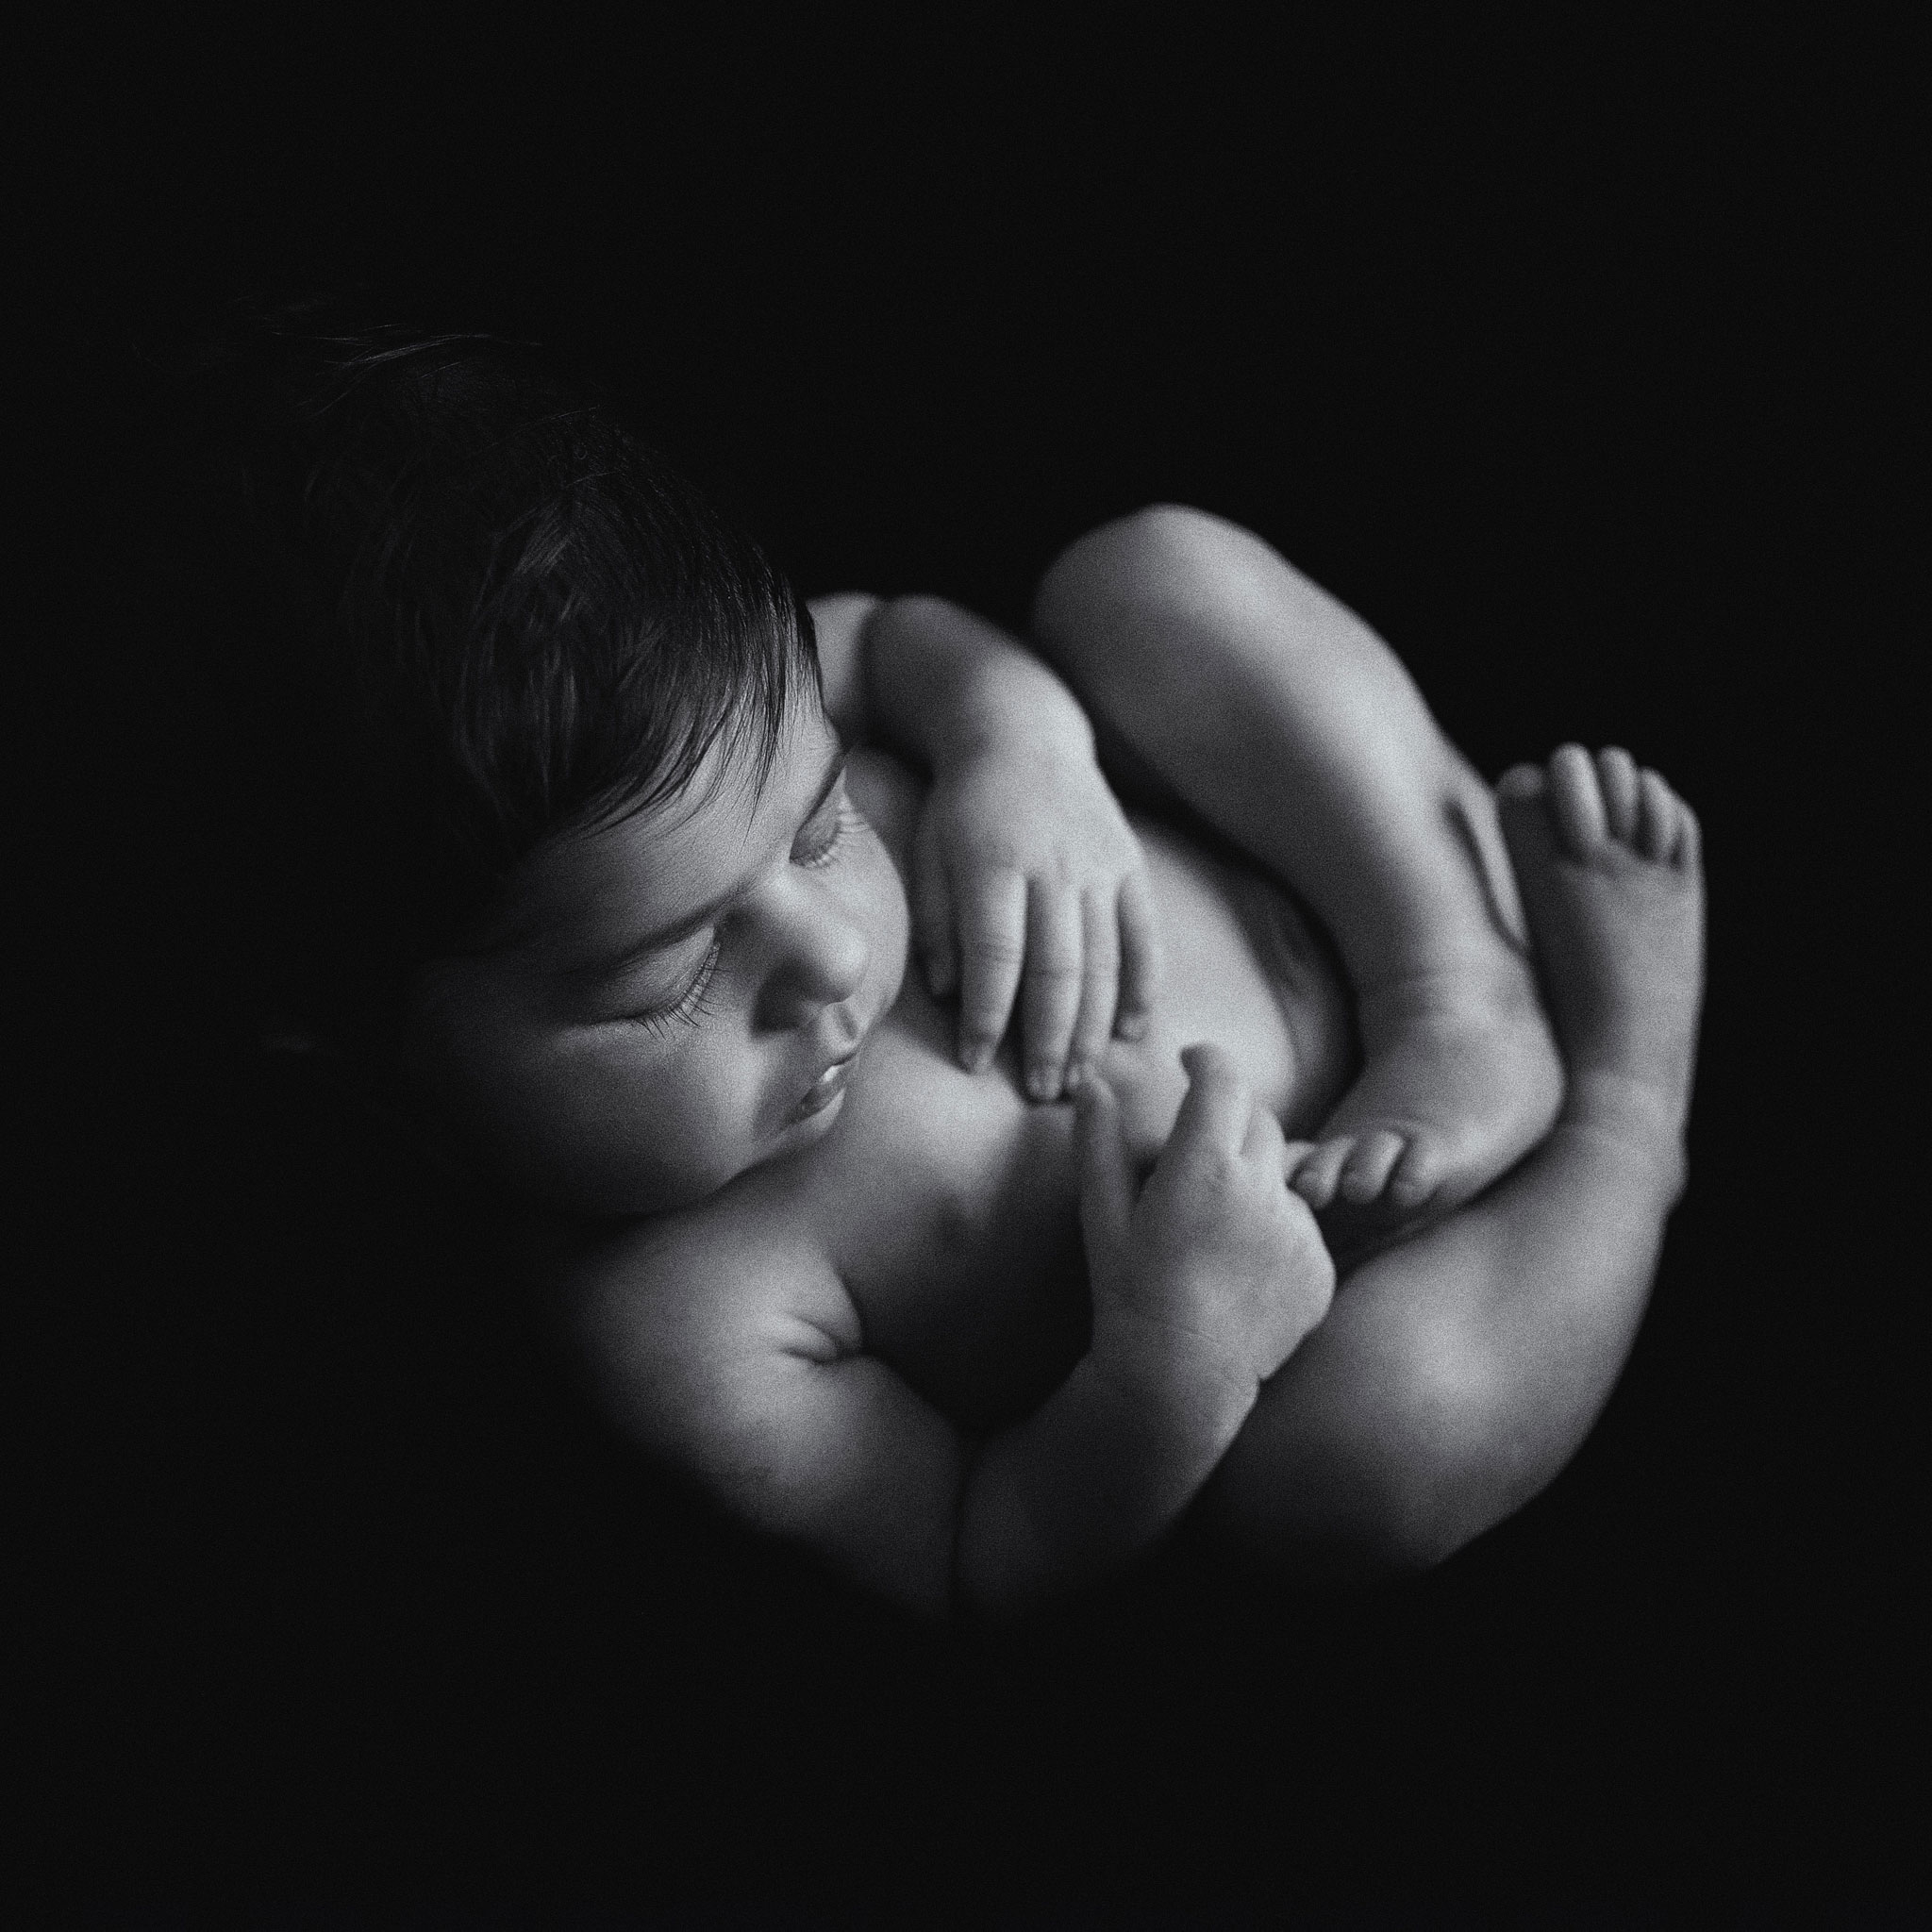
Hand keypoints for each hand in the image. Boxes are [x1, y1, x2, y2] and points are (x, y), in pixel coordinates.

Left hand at [914, 738, 1160, 1097]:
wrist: (1021, 729)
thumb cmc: (962, 803)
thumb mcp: (929, 851)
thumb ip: (935, 922)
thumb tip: (949, 993)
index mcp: (994, 865)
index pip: (996, 956)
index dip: (988, 1016)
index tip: (976, 1063)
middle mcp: (1053, 869)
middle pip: (1058, 970)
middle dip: (1049, 1040)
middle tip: (1041, 1093)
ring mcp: (1099, 868)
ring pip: (1104, 962)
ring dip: (1093, 1028)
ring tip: (1080, 1079)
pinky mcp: (1129, 867)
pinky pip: (1144, 937)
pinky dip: (1143, 988)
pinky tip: (1132, 1032)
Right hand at [1075, 1044, 1334, 1398]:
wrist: (1179, 1382)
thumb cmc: (1129, 1296)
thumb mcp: (1103, 1217)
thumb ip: (1099, 1143)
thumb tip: (1092, 1083)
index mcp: (1204, 1168)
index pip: (1222, 1080)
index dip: (1207, 1059)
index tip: (1192, 1057)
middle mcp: (1261, 1191)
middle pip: (1258, 1119)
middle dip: (1227, 1118)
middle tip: (1194, 1147)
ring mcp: (1298, 1231)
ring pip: (1282, 1174)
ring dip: (1252, 1178)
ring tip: (1210, 1225)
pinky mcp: (1320, 1269)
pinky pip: (1300, 1225)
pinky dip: (1274, 1229)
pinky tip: (1236, 1267)